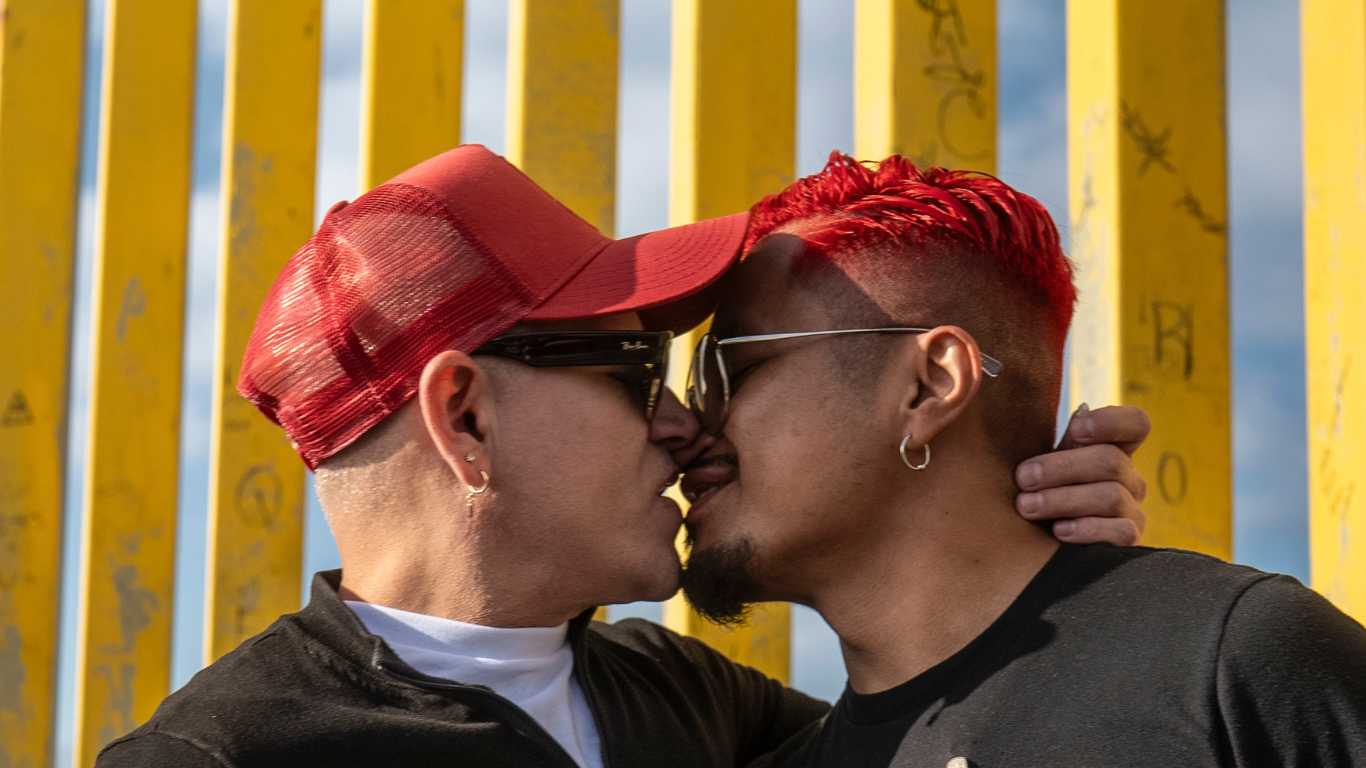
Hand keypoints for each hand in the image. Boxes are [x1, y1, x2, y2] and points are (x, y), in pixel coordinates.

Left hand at [1014, 403, 1149, 545]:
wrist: (1036, 541)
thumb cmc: (1039, 490)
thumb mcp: (1045, 461)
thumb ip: (1061, 438)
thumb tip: (1081, 409)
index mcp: (1113, 449)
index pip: (1136, 424)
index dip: (1112, 422)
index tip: (1078, 428)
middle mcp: (1129, 478)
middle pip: (1110, 461)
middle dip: (1061, 468)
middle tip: (1023, 478)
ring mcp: (1133, 510)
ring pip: (1111, 496)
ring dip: (1062, 499)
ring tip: (1026, 505)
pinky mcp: (1129, 540)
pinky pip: (1120, 532)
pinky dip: (1086, 529)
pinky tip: (1058, 530)